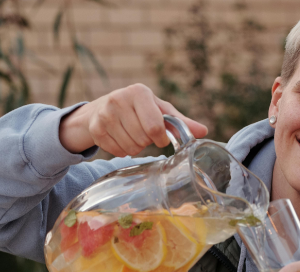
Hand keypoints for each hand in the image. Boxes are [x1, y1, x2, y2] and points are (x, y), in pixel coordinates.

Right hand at [58, 83, 207, 155]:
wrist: (103, 108)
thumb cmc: (139, 109)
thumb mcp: (160, 110)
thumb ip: (181, 122)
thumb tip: (203, 131)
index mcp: (139, 92)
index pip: (154, 126)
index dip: (160, 138)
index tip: (160, 137)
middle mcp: (119, 99)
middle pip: (142, 139)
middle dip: (147, 142)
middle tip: (143, 133)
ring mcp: (105, 114)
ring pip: (130, 147)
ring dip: (135, 148)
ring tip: (132, 135)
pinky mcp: (95, 128)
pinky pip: (117, 151)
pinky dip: (122, 151)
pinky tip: (121, 139)